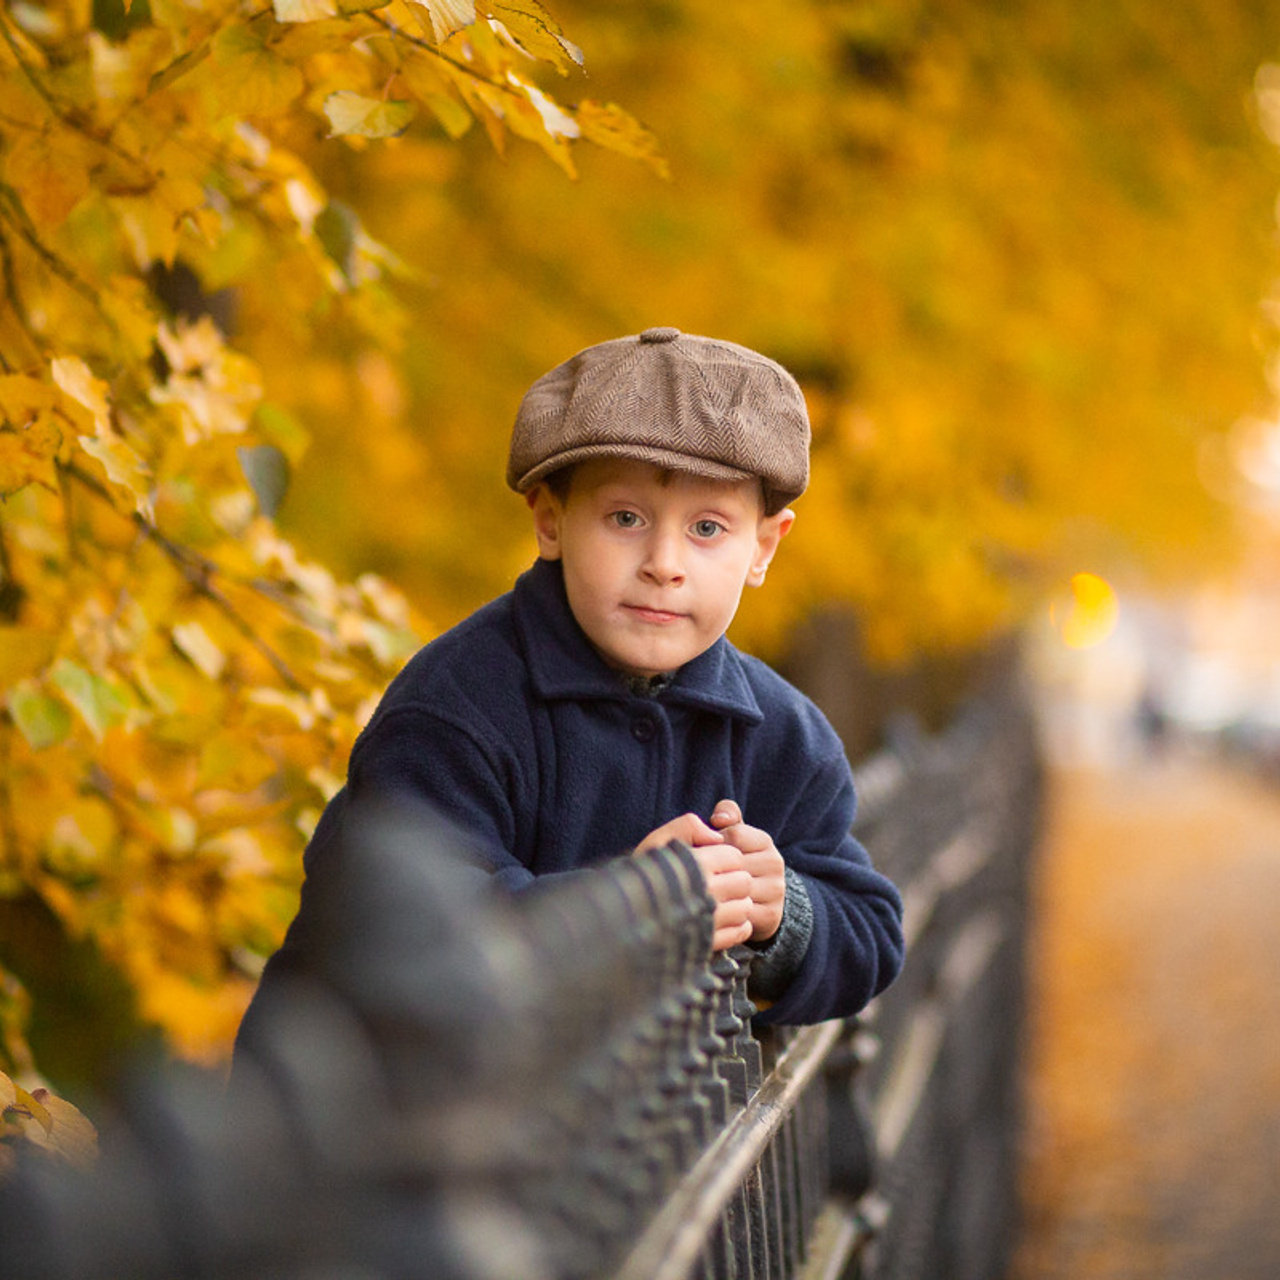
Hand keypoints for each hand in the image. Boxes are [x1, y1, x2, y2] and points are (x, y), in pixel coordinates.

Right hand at [635, 813, 752, 949]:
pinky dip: (737, 925)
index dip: (727, 856)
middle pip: (744, 882)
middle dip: (735, 878)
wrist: (620, 915)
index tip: (714, 861)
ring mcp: (706, 922)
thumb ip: (688, 826)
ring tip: (718, 900)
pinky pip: (741, 931)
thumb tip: (717, 836)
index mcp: (692, 865)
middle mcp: (702, 894)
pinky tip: (721, 919)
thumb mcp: (659, 839)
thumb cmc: (642, 872)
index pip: (734, 856)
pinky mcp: (708, 944)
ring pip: (745, 908)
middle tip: (719, 881)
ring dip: (737, 903)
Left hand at [710, 799, 785, 942]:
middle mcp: (774, 863)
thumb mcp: (735, 835)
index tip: (709, 853)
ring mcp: (775, 890)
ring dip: (718, 892)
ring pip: (736, 889)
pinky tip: (718, 909)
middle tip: (703, 876)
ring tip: (708, 892)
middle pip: (733, 863)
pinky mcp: (771, 915)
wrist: (762, 901)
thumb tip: (719, 818)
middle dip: (714, 870)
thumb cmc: (739, 862)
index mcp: (764, 841)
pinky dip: (725, 912)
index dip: (714, 845)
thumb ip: (728, 815)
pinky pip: (741, 913)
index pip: (732, 835)